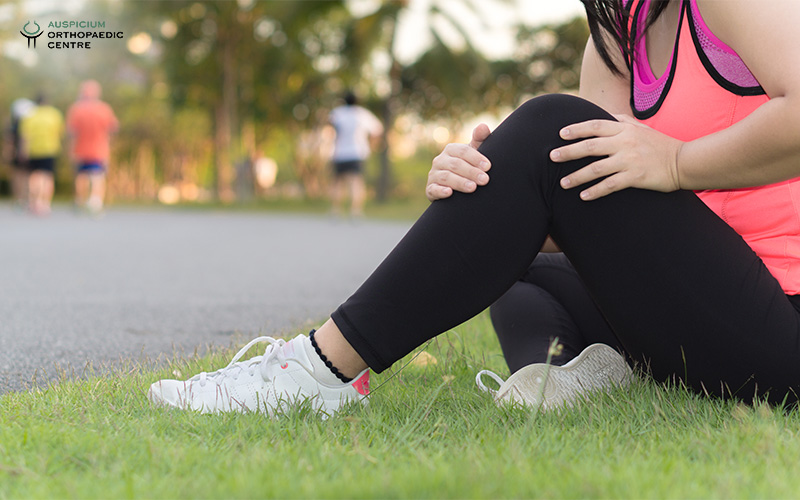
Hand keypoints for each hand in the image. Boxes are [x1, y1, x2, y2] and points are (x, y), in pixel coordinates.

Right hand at [427, 124, 491, 200]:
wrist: (456, 188)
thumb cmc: (468, 166)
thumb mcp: (474, 152)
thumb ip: (480, 139)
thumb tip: (483, 126)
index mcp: (450, 149)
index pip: (463, 151)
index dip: (475, 158)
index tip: (488, 166)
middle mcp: (439, 160)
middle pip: (455, 165)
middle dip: (471, 172)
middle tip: (485, 180)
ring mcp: (433, 175)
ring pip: (446, 177)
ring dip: (460, 182)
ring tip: (473, 188)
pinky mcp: (430, 189)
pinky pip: (433, 189)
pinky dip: (441, 191)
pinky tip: (449, 193)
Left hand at [550, 115, 683, 200]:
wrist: (683, 161)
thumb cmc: (659, 144)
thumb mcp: (641, 127)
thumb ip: (621, 120)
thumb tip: (602, 115)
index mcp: (625, 129)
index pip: (595, 126)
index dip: (577, 129)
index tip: (560, 134)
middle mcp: (625, 143)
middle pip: (591, 146)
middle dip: (569, 152)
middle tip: (552, 157)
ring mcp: (630, 160)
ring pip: (597, 168)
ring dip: (578, 176)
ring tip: (563, 183)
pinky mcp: (636, 177)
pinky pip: (610, 185)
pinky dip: (596, 191)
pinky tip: (583, 196)